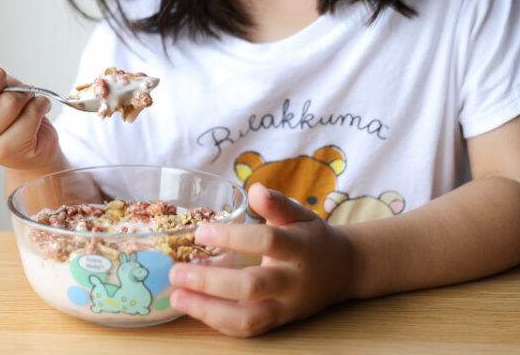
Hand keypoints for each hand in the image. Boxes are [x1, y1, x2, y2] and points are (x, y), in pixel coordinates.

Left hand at [167, 183, 351, 336]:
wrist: (343, 272)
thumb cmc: (313, 238)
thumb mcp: (300, 214)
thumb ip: (277, 203)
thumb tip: (254, 189)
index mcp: (299, 248)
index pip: (266, 242)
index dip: (233, 237)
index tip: (200, 231)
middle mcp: (293, 281)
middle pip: (252, 287)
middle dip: (210, 282)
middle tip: (176, 272)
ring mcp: (286, 307)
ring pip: (248, 318)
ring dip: (209, 311)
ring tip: (177, 297)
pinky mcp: (278, 323)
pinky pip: (248, 330)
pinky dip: (219, 323)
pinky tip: (195, 308)